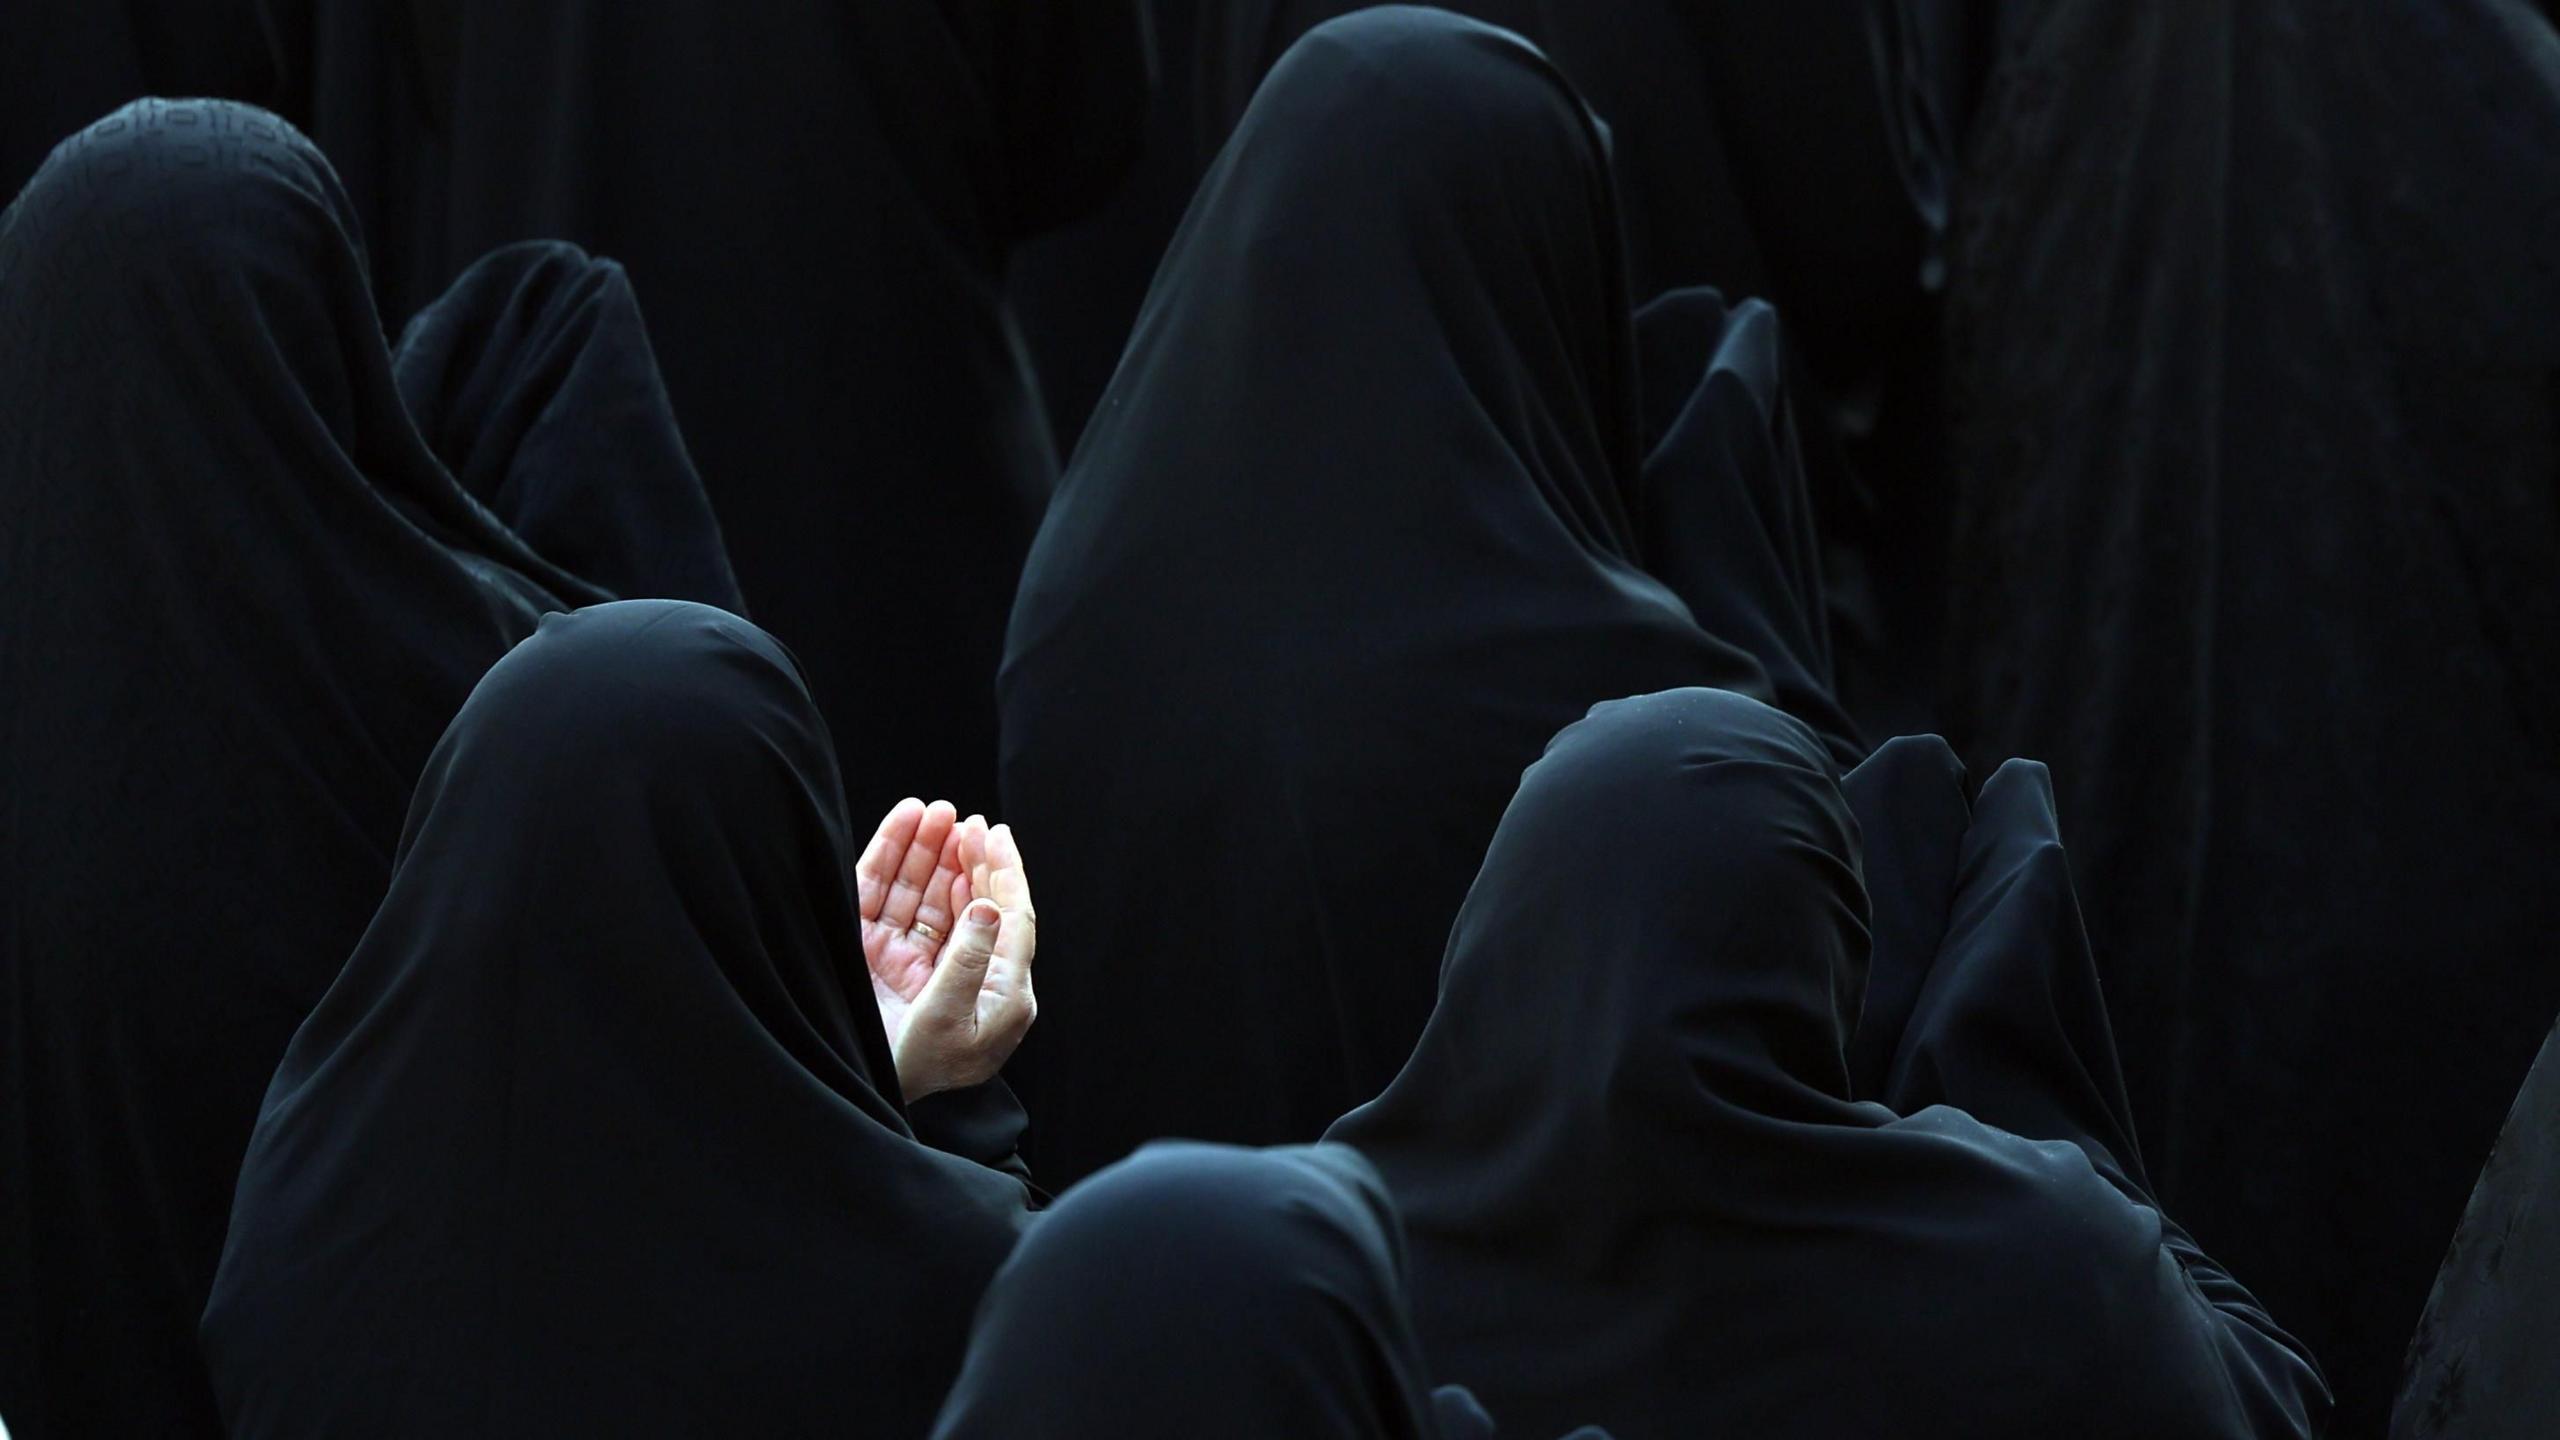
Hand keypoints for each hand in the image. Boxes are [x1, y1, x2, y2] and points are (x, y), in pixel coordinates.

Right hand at [855, 799, 1037, 1100]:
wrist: (854, 1090)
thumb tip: (986, 905)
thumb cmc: (914, 1069)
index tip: (996, 834)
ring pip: (927, 891)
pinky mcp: (874, 952)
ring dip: (934, 852)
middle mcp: (958, 968)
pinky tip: (906, 825)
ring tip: (937, 812)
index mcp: (996, 990)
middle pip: (969, 898)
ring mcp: (913, 958)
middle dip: (969, 856)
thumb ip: (969, 962)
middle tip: (967, 819)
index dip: (1003, 874)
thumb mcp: (952, 1020)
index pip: (1009, 920)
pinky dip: (895, 859)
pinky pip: (887, 895)